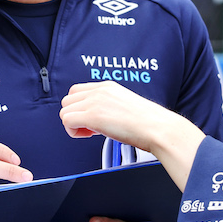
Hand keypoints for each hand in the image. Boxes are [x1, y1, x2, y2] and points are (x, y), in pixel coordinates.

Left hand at [60, 81, 181, 151]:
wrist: (158, 128)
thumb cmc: (147, 122)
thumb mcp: (124, 105)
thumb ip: (108, 106)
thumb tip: (96, 118)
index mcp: (107, 86)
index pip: (76, 91)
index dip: (79, 107)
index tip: (92, 119)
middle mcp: (99, 91)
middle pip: (67, 100)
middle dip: (75, 116)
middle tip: (90, 127)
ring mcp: (95, 102)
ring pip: (64, 111)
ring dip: (74, 124)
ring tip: (91, 131)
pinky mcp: (92, 116)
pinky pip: (67, 122)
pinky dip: (73, 132)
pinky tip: (90, 135)